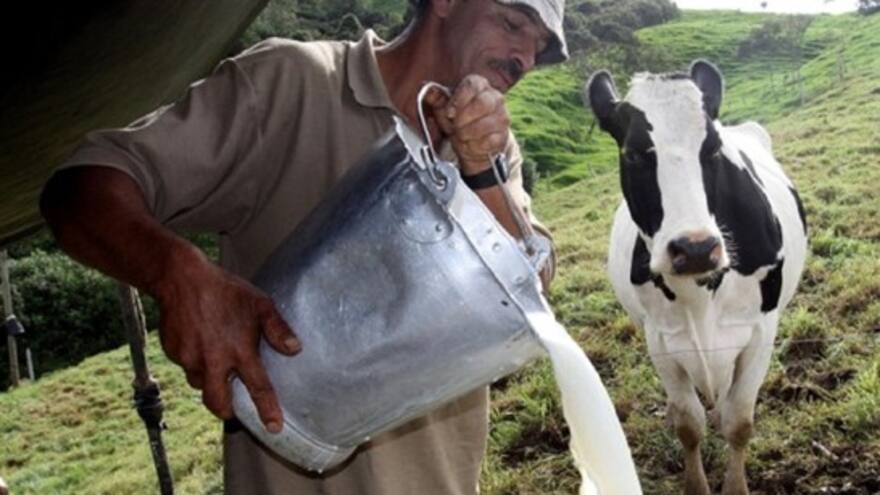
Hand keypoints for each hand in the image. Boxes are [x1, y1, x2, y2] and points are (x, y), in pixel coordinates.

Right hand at [155, 246, 300, 432]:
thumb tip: (295, 349)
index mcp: (239, 351)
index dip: (267, 410)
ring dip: (209, 379)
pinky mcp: (173, 353)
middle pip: (218, 403)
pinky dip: (193, 360)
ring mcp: (190, 358)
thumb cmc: (225, 290)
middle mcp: (214, 360)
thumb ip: (278, 329)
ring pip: (200, 382)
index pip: (258, 388)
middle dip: (226, 410)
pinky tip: (198, 340)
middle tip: (232, 407)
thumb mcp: (259, 304)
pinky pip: (185, 365)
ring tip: (215, 359)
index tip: (274, 428)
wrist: (181, 278)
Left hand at [423, 75, 510, 175]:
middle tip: (455, 126)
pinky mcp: (503, 137)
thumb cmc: (460, 122)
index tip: (449, 112)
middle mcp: (495, 99)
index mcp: (481, 86)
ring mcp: (502, 118)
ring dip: (467, 133)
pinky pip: (489, 141)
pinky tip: (471, 143)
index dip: (459, 99)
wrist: (473, 145)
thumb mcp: (445, 110)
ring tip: (462, 135)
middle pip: (483, 103)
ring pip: (486, 124)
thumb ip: (437, 99)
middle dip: (464, 117)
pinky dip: (475, 145)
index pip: (473, 84)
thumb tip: (428, 90)